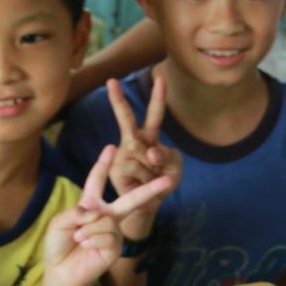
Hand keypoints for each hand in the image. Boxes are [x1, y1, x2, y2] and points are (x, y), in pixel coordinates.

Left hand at [41, 145, 173, 285]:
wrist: (61, 272)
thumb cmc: (58, 246)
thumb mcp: (60, 222)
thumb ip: (76, 212)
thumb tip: (96, 213)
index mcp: (91, 205)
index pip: (96, 181)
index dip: (102, 165)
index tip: (112, 147)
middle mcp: (107, 216)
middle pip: (130, 199)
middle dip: (150, 189)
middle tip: (168, 179)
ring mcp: (114, 232)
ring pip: (106, 221)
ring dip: (87, 230)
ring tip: (79, 239)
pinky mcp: (116, 247)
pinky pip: (107, 235)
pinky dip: (92, 240)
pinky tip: (87, 247)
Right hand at [104, 77, 182, 239]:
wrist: (149, 206)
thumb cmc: (162, 184)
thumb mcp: (175, 168)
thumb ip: (167, 157)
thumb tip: (150, 154)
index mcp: (149, 138)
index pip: (154, 114)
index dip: (158, 97)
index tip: (159, 78)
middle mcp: (133, 143)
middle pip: (126, 119)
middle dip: (118, 100)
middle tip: (111, 81)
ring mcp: (123, 155)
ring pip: (143, 153)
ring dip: (155, 169)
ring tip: (152, 179)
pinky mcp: (117, 170)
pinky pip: (137, 167)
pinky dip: (147, 177)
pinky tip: (141, 184)